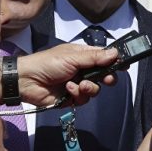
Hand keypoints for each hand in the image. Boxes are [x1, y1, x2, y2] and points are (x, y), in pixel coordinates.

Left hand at [0, 43, 118, 106]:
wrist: (27, 81)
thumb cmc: (48, 63)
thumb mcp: (73, 57)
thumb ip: (95, 57)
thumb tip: (115, 53)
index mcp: (84, 55)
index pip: (105, 57)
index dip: (115, 61)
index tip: (124, 65)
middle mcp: (83, 69)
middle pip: (104, 75)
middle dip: (107, 78)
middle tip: (107, 79)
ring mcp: (78, 83)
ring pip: (95, 89)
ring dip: (89, 87)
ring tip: (78, 85)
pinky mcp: (72, 97)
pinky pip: (84, 99)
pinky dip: (77, 94)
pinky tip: (68, 90)